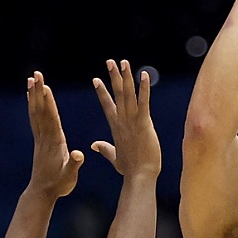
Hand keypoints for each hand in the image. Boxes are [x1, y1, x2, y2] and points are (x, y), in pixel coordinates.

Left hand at [27, 71, 83, 198]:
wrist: (42, 192)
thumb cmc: (59, 185)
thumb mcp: (70, 176)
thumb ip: (74, 164)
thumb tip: (79, 153)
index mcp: (55, 143)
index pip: (51, 118)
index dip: (48, 103)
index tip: (45, 87)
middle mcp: (45, 137)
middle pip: (41, 110)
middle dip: (39, 91)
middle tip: (36, 74)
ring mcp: (40, 138)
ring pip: (36, 112)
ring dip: (34, 94)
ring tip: (31, 79)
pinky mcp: (39, 140)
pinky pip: (35, 119)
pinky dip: (33, 105)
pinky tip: (32, 96)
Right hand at [91, 59, 160, 178]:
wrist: (139, 176)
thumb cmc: (130, 169)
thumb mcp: (115, 157)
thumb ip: (104, 149)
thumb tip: (94, 145)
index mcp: (116, 127)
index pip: (107, 105)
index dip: (101, 92)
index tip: (96, 79)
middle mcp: (122, 121)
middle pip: (116, 94)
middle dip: (113, 77)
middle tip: (110, 61)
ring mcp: (132, 121)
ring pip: (127, 94)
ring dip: (125, 77)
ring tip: (123, 62)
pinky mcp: (144, 123)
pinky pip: (143, 102)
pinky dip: (143, 88)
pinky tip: (143, 75)